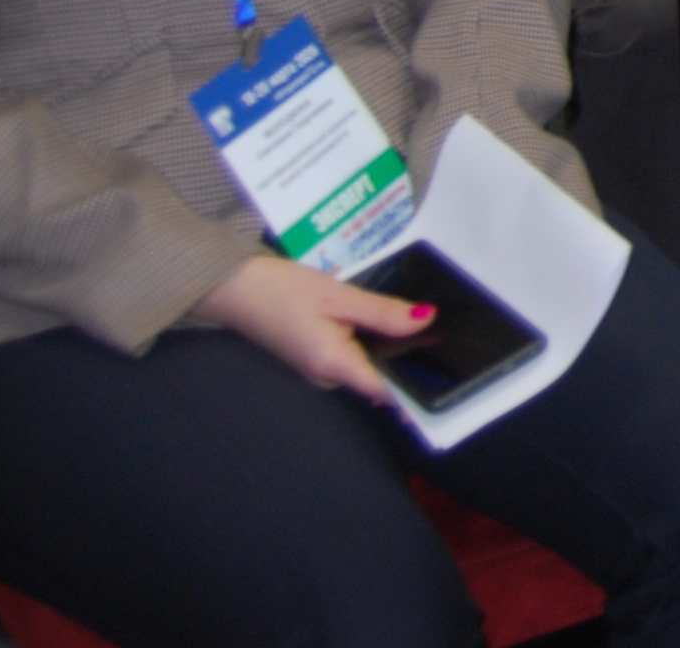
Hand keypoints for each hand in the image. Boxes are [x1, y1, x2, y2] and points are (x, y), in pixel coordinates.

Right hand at [192, 254, 429, 402]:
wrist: (232, 287)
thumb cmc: (280, 290)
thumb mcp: (338, 295)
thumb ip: (382, 312)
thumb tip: (425, 319)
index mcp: (333, 366)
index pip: (384, 392)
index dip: (416, 389)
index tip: (447, 380)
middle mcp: (326, 375)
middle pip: (379, 376)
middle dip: (408, 359)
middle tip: (444, 333)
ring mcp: (319, 367)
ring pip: (366, 362)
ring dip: (390, 346)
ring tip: (423, 322)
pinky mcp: (315, 355)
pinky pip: (352, 353)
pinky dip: (370, 339)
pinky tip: (386, 319)